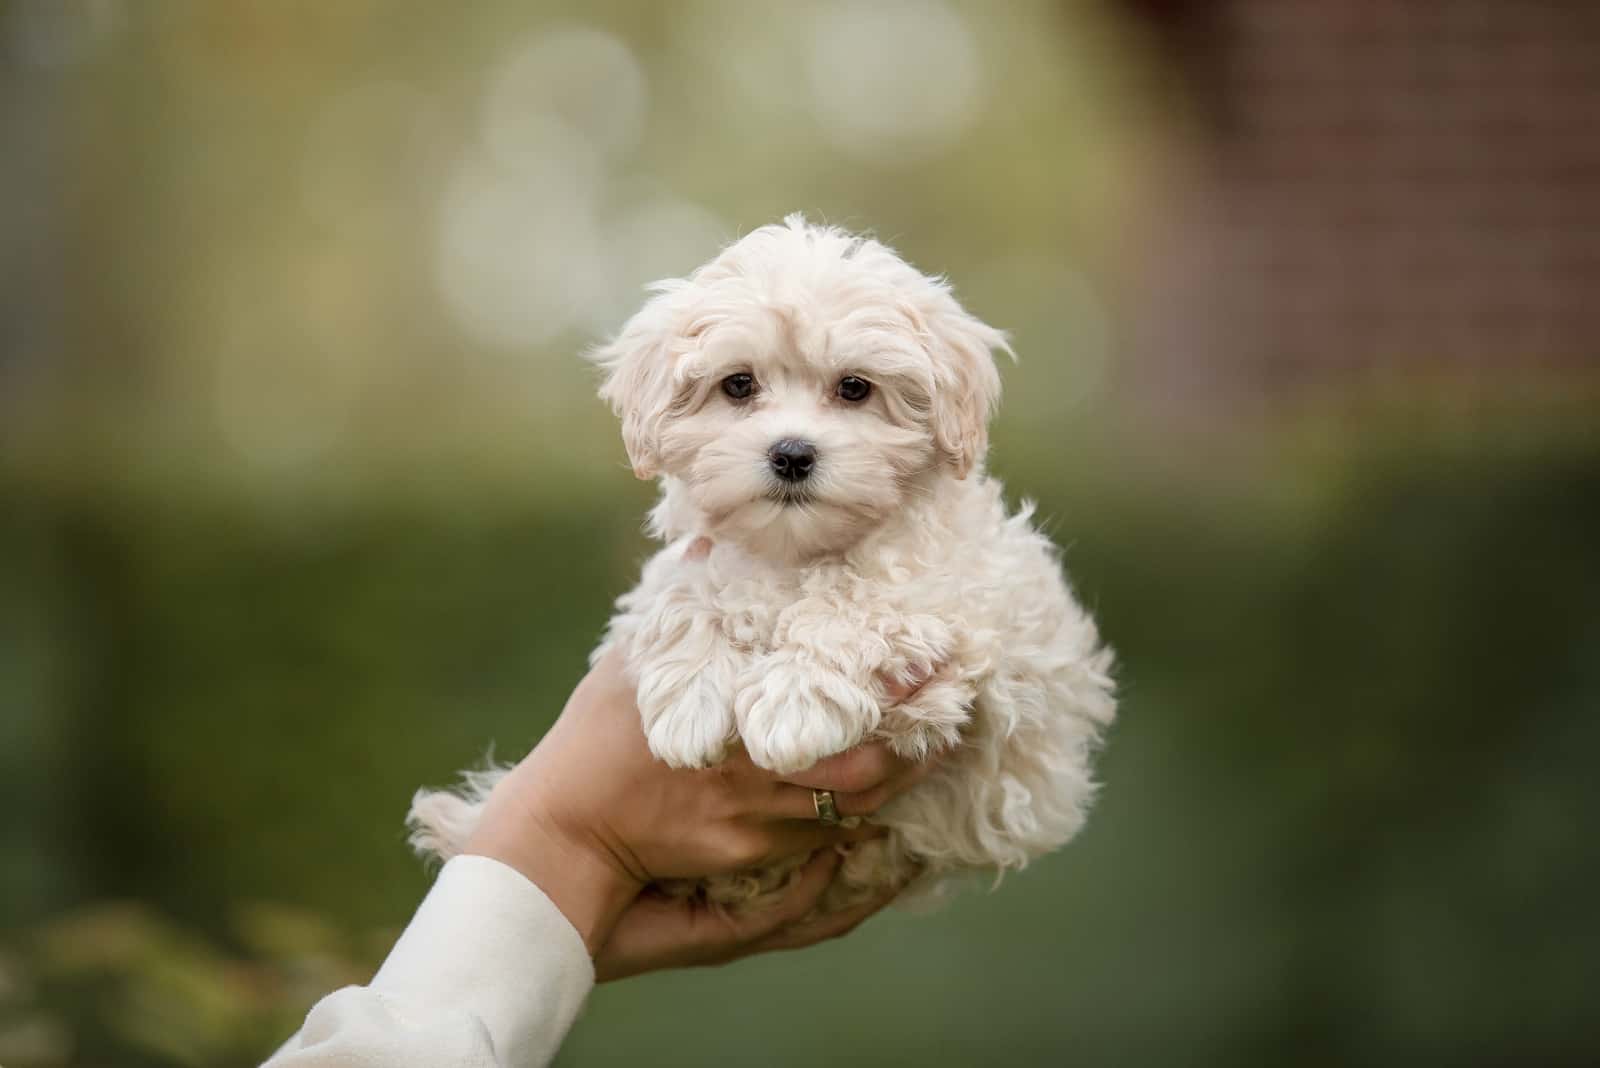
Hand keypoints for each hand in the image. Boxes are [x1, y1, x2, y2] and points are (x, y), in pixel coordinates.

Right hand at [463, 651, 938, 966]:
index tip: (940, 661)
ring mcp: (755, 827)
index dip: (898, 692)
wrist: (557, 846)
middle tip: (957, 715)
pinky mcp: (747, 861)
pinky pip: (820, 841)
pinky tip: (877, 798)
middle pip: (867, 774)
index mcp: (734, 723)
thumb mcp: (628, 667)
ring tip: (936, 752)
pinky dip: (854, 817)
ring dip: (898, 784)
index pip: (838, 707)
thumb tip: (704, 542)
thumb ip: (676, 607)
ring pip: (852, 811)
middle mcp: (755, 780)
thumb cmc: (589, 746)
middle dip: (922, 750)